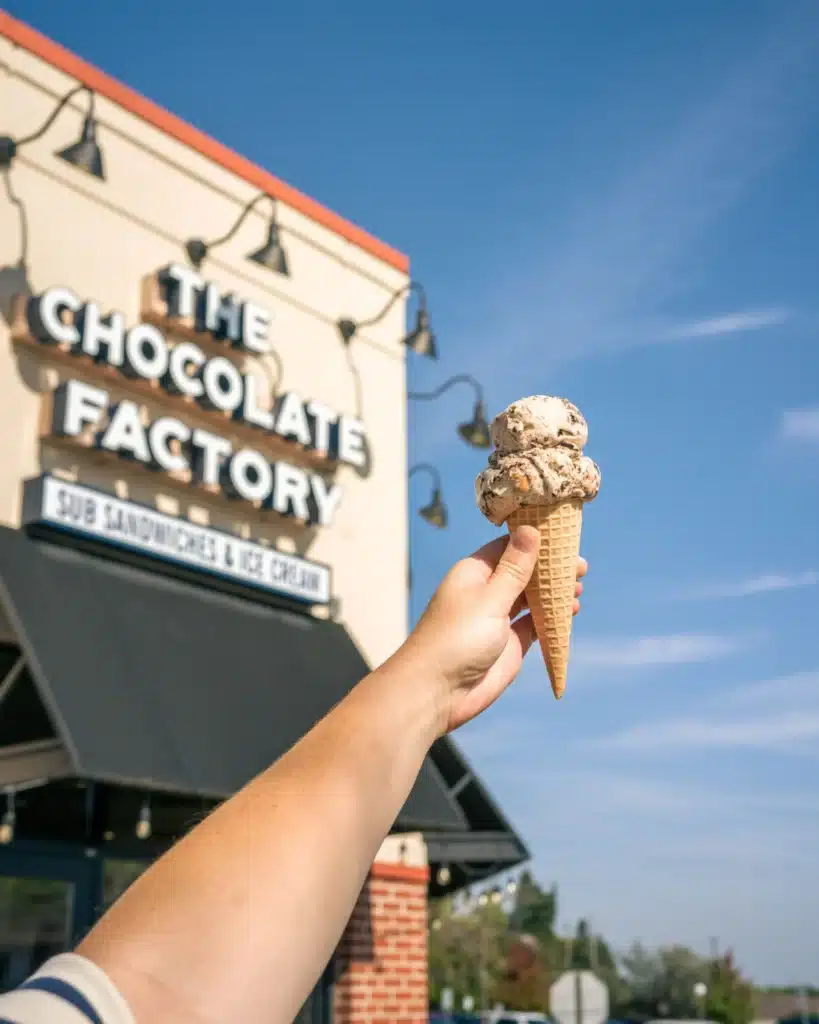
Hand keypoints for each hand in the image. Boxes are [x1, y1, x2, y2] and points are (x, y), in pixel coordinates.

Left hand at [404, 526, 587, 733]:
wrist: (439, 690)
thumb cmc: (457, 638)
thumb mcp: (490, 598)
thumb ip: (514, 568)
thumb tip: (530, 529)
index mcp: (475, 573)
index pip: (509, 547)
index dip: (536, 541)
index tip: (564, 537)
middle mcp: (487, 592)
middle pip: (524, 572)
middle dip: (551, 568)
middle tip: (581, 566)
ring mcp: (499, 619)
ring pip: (532, 598)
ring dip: (555, 592)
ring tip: (578, 586)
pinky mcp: (510, 643)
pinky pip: (536, 624)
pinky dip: (553, 617)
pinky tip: (571, 610)